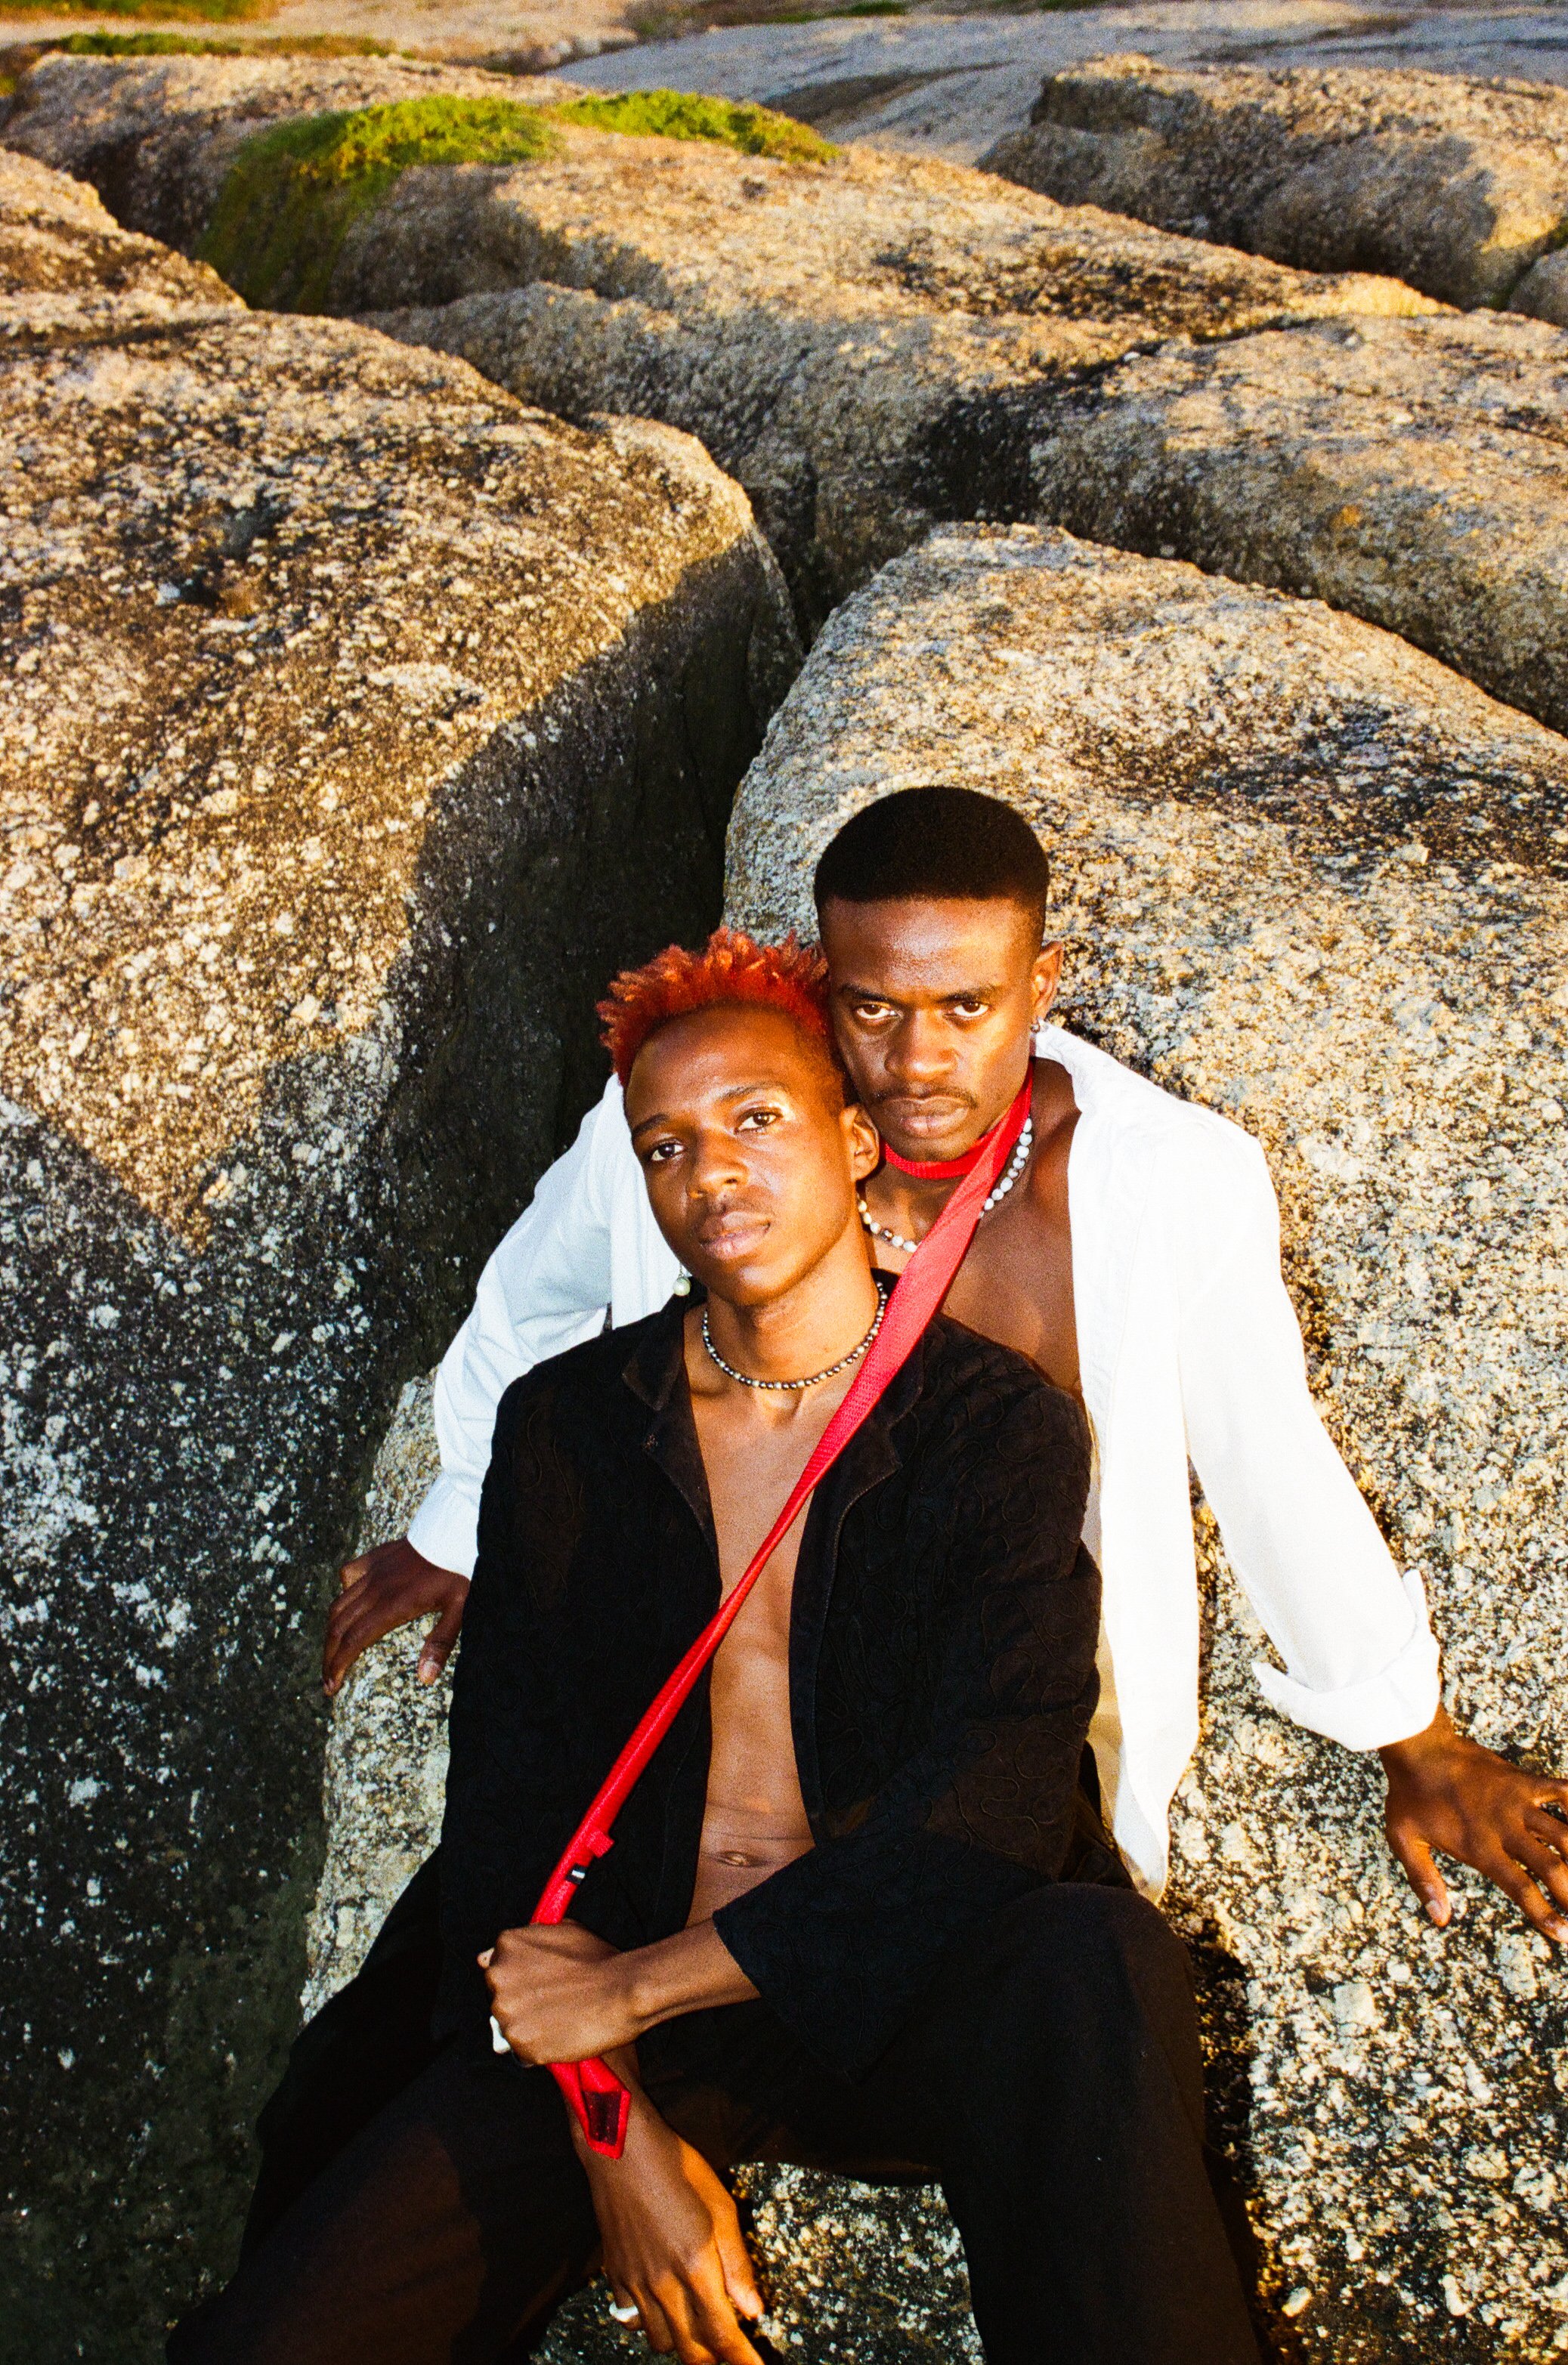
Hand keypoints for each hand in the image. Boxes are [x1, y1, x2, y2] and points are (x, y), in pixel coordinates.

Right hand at [323, 1536, 466, 1695]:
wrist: (456, 1529)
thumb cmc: (458, 1571)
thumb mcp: (459, 1609)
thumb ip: (440, 1642)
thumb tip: (426, 1677)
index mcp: (393, 1605)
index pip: (354, 1640)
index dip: (338, 1664)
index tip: (331, 1686)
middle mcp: (376, 1589)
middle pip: (339, 1626)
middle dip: (328, 1656)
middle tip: (327, 1679)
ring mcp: (373, 1571)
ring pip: (339, 1604)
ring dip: (330, 1631)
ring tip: (331, 1652)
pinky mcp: (375, 1557)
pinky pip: (348, 1574)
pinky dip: (342, 1593)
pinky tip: (348, 1605)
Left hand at [482, 1924, 641, 2064]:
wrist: (622, 1991)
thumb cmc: (599, 1961)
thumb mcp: (562, 1930)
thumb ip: (528, 1940)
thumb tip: (494, 1954)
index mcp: (508, 1946)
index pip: (497, 1966)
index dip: (520, 1978)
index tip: (537, 1984)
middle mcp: (499, 1977)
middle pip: (499, 1996)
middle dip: (521, 2001)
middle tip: (553, 2001)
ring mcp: (507, 2012)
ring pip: (509, 2025)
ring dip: (529, 2024)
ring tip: (560, 2017)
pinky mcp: (520, 2043)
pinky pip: (522, 2049)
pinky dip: (539, 2046)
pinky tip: (561, 2033)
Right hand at [582, 2090, 763, 2363]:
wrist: (622, 2149)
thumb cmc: (677, 2168)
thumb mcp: (721, 2208)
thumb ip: (737, 2265)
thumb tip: (754, 2310)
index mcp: (695, 2267)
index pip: (721, 2335)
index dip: (741, 2360)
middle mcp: (663, 2284)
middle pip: (690, 2351)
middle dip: (713, 2360)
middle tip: (730, 2353)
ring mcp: (635, 2283)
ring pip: (660, 2342)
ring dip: (683, 2344)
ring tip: (698, 2328)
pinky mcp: (614, 2275)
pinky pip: (632, 2320)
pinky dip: (651, 2325)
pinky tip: (663, 2308)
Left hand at [1382, 1705, 1567, 1943]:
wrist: (1419, 1748)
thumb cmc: (1409, 1795)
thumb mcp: (1404, 1840)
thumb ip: (1423, 1879)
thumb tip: (1439, 1919)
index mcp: (1480, 1847)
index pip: (1521, 1889)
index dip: (1545, 1915)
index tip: (1564, 1936)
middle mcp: (1504, 1827)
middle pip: (1551, 1867)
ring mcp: (1517, 1802)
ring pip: (1563, 1834)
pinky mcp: (1523, 1780)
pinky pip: (1561, 1791)